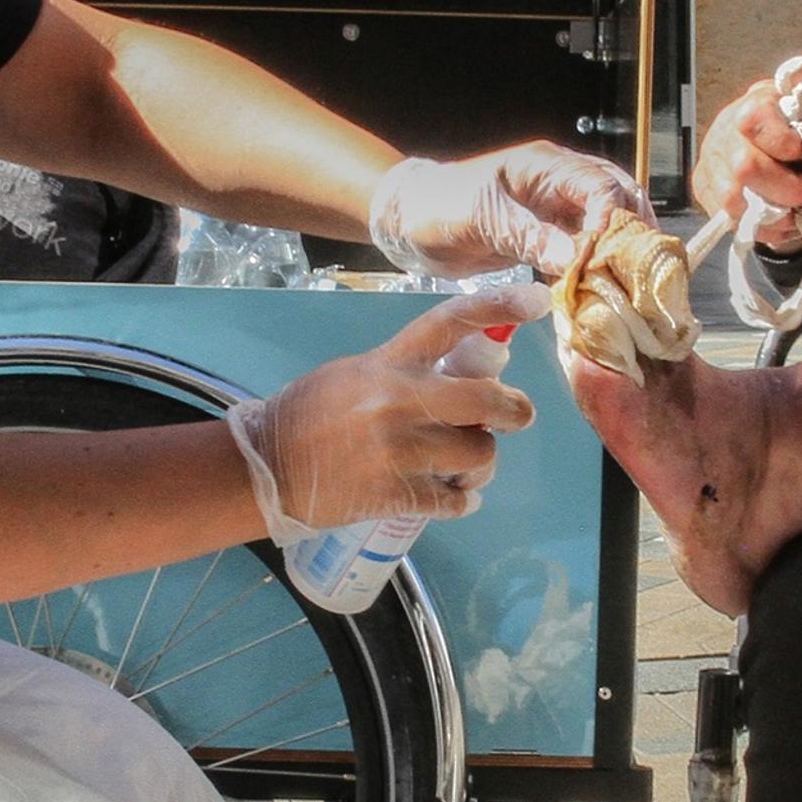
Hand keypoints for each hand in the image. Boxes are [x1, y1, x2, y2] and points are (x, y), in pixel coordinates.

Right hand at [226, 289, 543, 532]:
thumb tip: (463, 372)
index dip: (497, 307)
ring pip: (478, 454)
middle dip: (513, 410)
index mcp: (388, 362)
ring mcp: (397, 451)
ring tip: (468, 465)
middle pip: (485, 400)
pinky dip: (461, 500)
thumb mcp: (355, 373)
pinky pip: (453, 500)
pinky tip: (454, 496)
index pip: (450, 322)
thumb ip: (405, 370)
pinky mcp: (392, 494)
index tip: (536, 300)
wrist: (265, 467)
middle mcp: (398, 401)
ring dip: (481, 461)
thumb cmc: (310, 414)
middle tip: (515, 416)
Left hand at [370, 145, 648, 279]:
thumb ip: (526, 234)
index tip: (607, 257)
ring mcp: (556, 210)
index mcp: (546, 166)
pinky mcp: (547, 236)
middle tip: (642, 273)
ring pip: (605, 226)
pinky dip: (594, 268)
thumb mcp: (479, 218)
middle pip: (617, 200)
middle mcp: (559, 184)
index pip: (599, 185)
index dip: (612, 219)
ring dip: (618, 253)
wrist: (409, 222)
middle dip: (632, 233)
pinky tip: (601, 292)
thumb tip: (574, 256)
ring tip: (630, 286)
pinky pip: (583, 249)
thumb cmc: (438, 207)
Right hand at [694, 61, 801, 224]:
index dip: (787, 144)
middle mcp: (726, 128)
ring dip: (775, 213)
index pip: (755, 121)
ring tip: (799, 212)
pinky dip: (761, 227)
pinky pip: (726, 217)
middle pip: (744, 167)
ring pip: (732, 199)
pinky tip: (783, 220)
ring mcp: (712, 158)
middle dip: (789, 189)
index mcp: (758, 102)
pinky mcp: (706, 185)